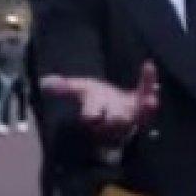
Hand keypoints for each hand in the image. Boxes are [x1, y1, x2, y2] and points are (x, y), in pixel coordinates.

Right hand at [41, 62, 157, 141]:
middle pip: (114, 121)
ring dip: (143, 109)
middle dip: (116, 118)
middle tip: (119, 116)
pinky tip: (151, 73)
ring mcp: (131, 116)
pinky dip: (150, 85)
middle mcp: (113, 119)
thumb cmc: (97, 98)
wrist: (115, 102)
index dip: (91, 114)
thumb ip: (65, 87)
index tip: (92, 115)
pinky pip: (148, 99)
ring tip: (150, 101)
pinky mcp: (143, 108)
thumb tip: (45, 82)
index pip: (91, 116)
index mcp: (96, 114)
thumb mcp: (82, 89)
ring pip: (136, 118)